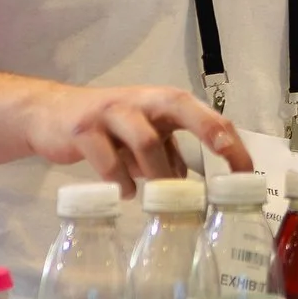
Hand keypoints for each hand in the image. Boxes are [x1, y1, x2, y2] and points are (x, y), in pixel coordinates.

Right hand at [24, 83, 250, 192]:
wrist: (50, 115)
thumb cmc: (109, 126)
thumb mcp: (144, 134)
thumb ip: (169, 154)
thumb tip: (192, 186)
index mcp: (162, 102)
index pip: (205, 115)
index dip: (229, 141)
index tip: (247, 171)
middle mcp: (140, 101)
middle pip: (179, 106)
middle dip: (206, 128)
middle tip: (224, 155)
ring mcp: (110, 113)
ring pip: (145, 140)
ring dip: (157, 173)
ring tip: (158, 198)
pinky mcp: (83, 130)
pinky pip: (108, 161)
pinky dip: (122, 182)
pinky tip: (125, 193)